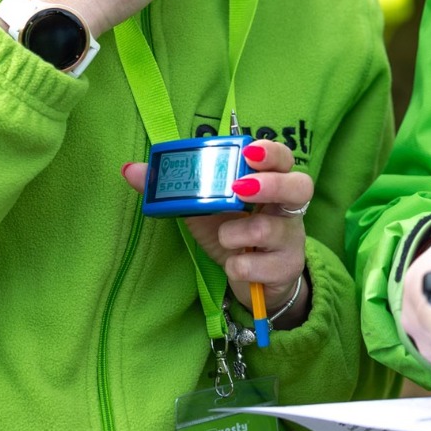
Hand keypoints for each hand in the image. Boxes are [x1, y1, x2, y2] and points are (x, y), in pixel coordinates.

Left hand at [122, 139, 312, 322]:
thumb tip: (130, 169)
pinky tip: (233, 265)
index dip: (271, 152)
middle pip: (300, 185)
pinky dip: (240, 265)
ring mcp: (291, 237)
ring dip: (239, 234)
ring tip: (225, 238)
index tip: (248, 151)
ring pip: (273, 228)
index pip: (283, 158)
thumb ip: (174, 189)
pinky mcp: (287, 267)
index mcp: (271, 182)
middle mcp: (288, 206)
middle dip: (271, 185)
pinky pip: (263, 265)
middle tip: (241, 189)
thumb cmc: (232, 233)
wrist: (253, 279)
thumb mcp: (203, 210)